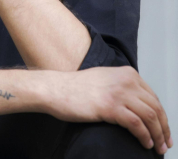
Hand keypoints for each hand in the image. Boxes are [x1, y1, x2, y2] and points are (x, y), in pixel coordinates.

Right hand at [40, 66, 171, 154]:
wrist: (57, 88)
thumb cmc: (77, 88)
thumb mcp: (105, 79)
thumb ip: (122, 86)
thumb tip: (138, 105)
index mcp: (127, 73)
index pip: (153, 97)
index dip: (162, 117)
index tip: (163, 131)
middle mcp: (126, 81)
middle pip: (155, 107)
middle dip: (163, 128)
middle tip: (164, 144)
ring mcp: (118, 93)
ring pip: (150, 117)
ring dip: (157, 135)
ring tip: (157, 148)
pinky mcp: (110, 107)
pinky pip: (136, 124)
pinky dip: (144, 136)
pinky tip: (144, 144)